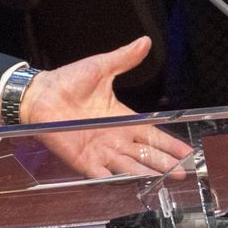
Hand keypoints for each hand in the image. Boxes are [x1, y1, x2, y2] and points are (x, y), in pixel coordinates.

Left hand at [19, 37, 191, 177]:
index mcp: (121, 118)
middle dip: (166, 162)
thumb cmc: (67, 81)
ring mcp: (100, 150)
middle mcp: (114, 137)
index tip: (188, 152)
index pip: (151, 133)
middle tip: (187, 171)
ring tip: (169, 180)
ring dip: (149, 173)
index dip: (170, 143)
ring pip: (130, 165)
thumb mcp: (100, 68)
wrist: (39, 94)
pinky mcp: (83, 160)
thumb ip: (123, 59)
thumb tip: (144, 42)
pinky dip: (116, 180)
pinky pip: (103, 174)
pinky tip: (131, 186)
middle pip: (146, 153)